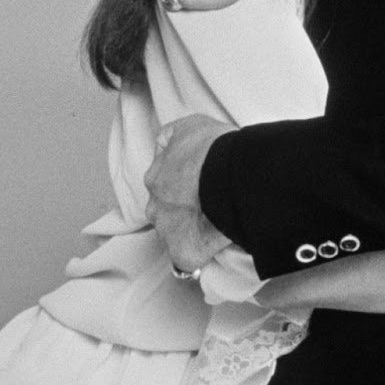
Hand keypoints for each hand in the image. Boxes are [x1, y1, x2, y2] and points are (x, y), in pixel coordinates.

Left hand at [144, 114, 232, 272]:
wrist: (229, 177)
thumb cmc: (214, 148)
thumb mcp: (190, 125)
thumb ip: (174, 135)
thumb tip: (167, 139)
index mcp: (155, 176)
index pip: (161, 181)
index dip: (181, 182)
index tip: (197, 182)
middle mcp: (154, 205)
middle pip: (165, 209)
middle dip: (181, 208)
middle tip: (208, 203)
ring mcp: (167, 231)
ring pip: (174, 234)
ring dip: (188, 231)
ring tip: (213, 227)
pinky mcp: (182, 253)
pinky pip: (185, 260)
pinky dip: (196, 256)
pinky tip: (210, 250)